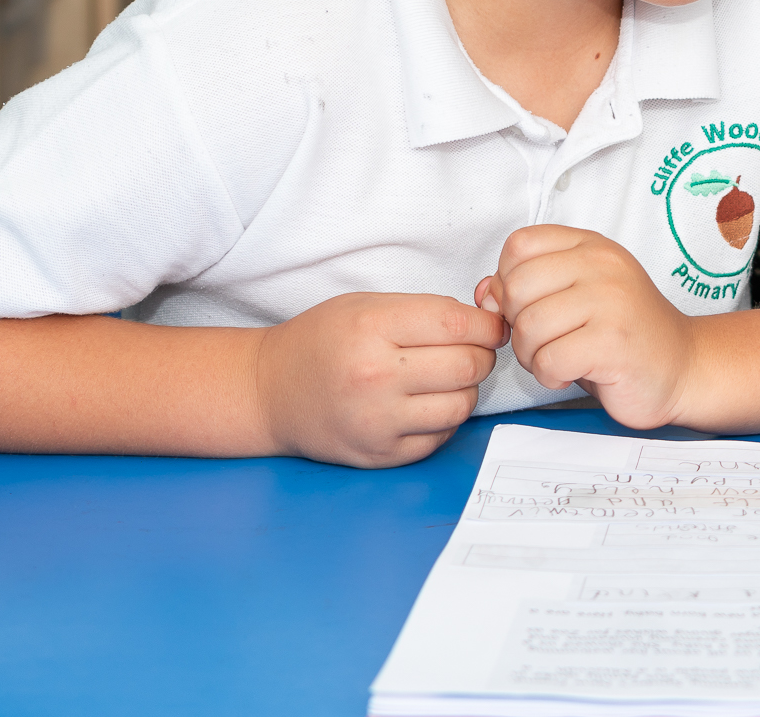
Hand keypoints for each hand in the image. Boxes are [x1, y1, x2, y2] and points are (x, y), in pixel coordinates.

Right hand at [252, 291, 505, 467]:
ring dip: (466, 389)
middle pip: (468, 366)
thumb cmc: (321, 341)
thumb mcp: (367, 305)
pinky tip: (425, 404)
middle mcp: (374, 376)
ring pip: (462, 405)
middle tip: (470, 350)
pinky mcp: (379, 455)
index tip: (491, 326)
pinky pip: (441, 437)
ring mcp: (376, 421)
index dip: (488, 325)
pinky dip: (444, 419)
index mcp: (371, 328)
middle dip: (481, 355)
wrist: (269, 392)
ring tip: (444, 378)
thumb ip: (428, 309)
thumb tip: (491, 319)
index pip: (458, 325)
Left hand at [478, 226, 695, 428]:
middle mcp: (603, 264)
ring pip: (529, 327)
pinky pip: (549, 360)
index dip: (510, 281)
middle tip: (546, 341)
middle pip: (517, 287)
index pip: (519, 245)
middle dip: (518, 324)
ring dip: (533, 356)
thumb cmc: (621, 334)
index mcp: (591, 246)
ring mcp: (611, 300)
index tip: (533, 305)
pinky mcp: (613, 342)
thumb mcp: (575, 297)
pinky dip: (551, 376)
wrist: (683, 367)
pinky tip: (573, 373)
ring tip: (561, 358)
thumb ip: (529, 287)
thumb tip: (484, 292)